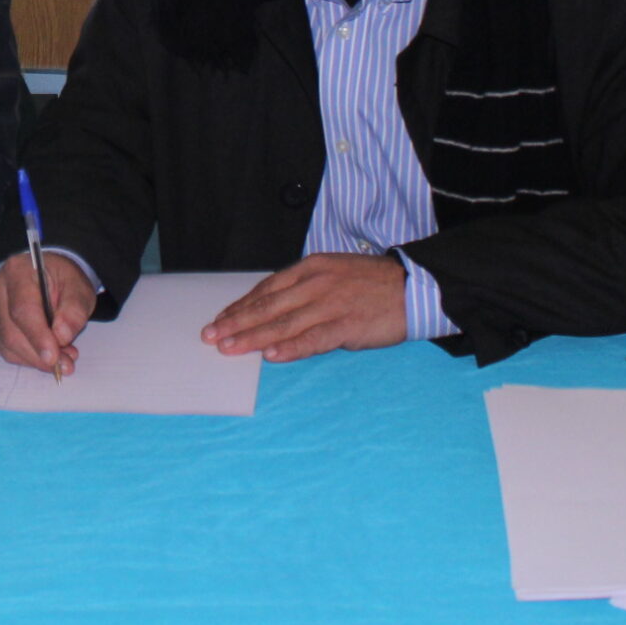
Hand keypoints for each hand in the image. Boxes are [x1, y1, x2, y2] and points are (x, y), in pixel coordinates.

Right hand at [0, 251, 95, 376]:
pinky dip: (26, 358)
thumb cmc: (61, 279)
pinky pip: (4, 350)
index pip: (23, 309)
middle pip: (11, 332)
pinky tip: (44, 354)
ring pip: (6, 345)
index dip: (38, 336)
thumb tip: (61, 336)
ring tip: (61, 359)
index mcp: (18, 271)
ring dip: (34, 359)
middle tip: (65, 364)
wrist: (45, 275)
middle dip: (39, 355)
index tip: (54, 357)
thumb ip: (74, 310)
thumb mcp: (78, 287)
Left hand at [202, 253, 407, 361]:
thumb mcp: (333, 274)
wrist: (414, 286)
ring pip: (284, 323)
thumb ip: (304, 290)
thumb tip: (273, 310)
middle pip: (268, 305)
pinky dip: (291, 347)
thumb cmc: (372, 283)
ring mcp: (331, 304)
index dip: (241, 306)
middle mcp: (316, 284)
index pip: (266, 289)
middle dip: (236, 322)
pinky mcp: (347, 325)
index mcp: (310, 268)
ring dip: (253, 337)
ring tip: (230, 348)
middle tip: (211, 336)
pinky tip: (271, 355)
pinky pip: (313, 338)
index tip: (220, 319)